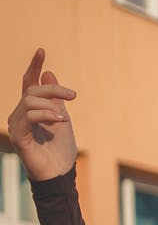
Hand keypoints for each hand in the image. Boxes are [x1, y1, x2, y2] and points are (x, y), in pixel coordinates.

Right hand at [7, 48, 77, 180]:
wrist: (61, 174)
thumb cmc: (61, 150)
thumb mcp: (61, 118)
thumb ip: (55, 99)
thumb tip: (48, 73)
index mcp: (31, 110)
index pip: (29, 83)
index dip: (34, 66)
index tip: (41, 50)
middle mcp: (20, 115)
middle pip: (32, 90)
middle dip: (54, 89)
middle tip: (73, 95)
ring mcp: (17, 125)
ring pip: (30, 101)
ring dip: (51, 106)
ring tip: (64, 119)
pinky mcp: (18, 136)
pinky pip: (29, 116)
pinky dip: (46, 115)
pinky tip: (59, 121)